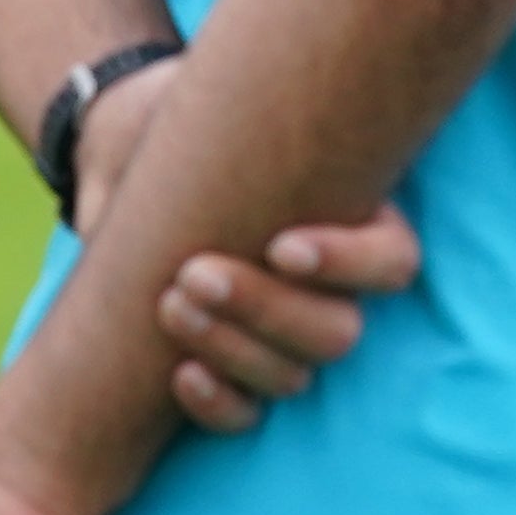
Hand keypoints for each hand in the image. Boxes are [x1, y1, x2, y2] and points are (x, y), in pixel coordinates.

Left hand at [65, 59, 425, 433]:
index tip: (281, 246)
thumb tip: (273, 109)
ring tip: (169, 301)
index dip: (348, 264)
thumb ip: (254, 114)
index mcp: (351, 217)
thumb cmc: (181, 116)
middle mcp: (327, 287)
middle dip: (267, 308)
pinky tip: (179, 374)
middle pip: (337, 331)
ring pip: (292, 376)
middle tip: (196, 271)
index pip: (393, 262)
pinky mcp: (233, 370)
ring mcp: (280, 335)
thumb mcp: (219, 101)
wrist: (122, 145)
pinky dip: (218, 401)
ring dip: (233, 348)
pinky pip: (247, 413)